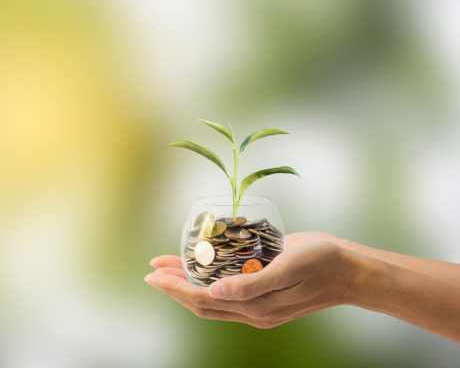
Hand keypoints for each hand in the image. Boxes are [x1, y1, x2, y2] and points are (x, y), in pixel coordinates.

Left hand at [144, 233, 352, 328]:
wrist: (348, 270)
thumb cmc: (321, 264)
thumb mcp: (287, 269)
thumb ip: (252, 284)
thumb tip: (215, 291)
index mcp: (257, 307)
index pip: (204, 300)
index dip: (176, 288)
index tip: (154, 275)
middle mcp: (253, 309)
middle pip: (203, 301)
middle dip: (175, 287)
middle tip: (152, 271)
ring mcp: (258, 301)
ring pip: (212, 296)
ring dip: (188, 282)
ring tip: (167, 266)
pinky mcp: (264, 290)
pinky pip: (228, 289)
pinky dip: (209, 279)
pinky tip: (201, 265)